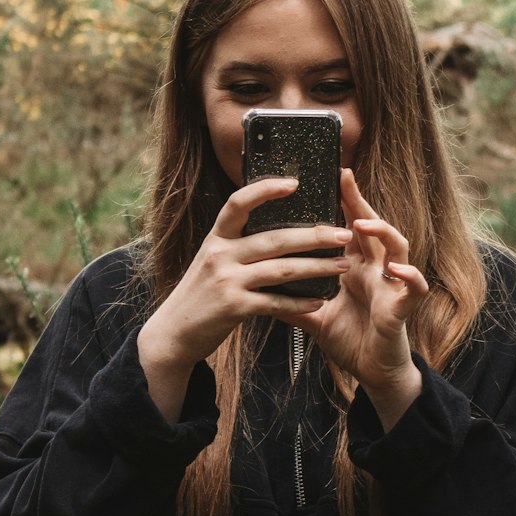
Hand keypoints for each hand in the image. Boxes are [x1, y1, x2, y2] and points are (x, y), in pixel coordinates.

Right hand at [137, 177, 351, 418]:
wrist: (173, 333)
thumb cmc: (200, 295)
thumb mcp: (212, 261)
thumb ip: (237, 245)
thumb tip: (276, 230)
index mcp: (217, 238)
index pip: (238, 203)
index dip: (265, 189)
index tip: (294, 182)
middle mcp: (220, 255)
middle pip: (274, 239)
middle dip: (313, 236)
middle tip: (342, 234)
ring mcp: (227, 281)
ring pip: (281, 270)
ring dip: (316, 268)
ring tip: (342, 265)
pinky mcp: (234, 308)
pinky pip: (275, 303)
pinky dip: (300, 303)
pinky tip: (319, 301)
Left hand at [285, 170, 428, 429]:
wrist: (373, 373)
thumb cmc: (351, 340)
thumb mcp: (315, 317)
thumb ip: (292, 301)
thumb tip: (258, 289)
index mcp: (355, 268)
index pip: (348, 228)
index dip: (342, 203)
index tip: (326, 178)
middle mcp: (376, 270)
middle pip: (372, 227)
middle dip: (359, 202)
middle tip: (344, 177)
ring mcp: (392, 286)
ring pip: (397, 248)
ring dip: (383, 232)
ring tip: (363, 223)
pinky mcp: (403, 308)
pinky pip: (413, 288)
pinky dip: (410, 277)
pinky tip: (398, 270)